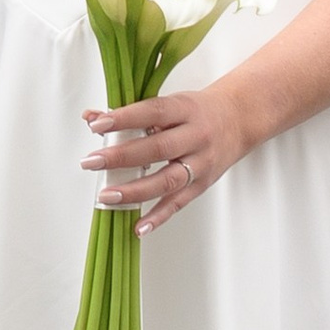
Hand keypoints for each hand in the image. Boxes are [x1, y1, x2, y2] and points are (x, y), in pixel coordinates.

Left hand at [84, 80, 257, 236]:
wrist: (239, 120)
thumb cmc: (197, 111)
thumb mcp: (169, 103)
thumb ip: (130, 112)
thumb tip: (90, 116)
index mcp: (185, 109)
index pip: (152, 112)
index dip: (124, 118)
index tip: (97, 124)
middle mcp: (195, 136)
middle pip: (157, 149)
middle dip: (121, 157)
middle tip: (91, 162)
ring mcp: (200, 163)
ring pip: (167, 180)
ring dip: (134, 191)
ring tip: (106, 195)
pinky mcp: (202, 184)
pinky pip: (179, 203)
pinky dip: (159, 217)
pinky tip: (139, 227)